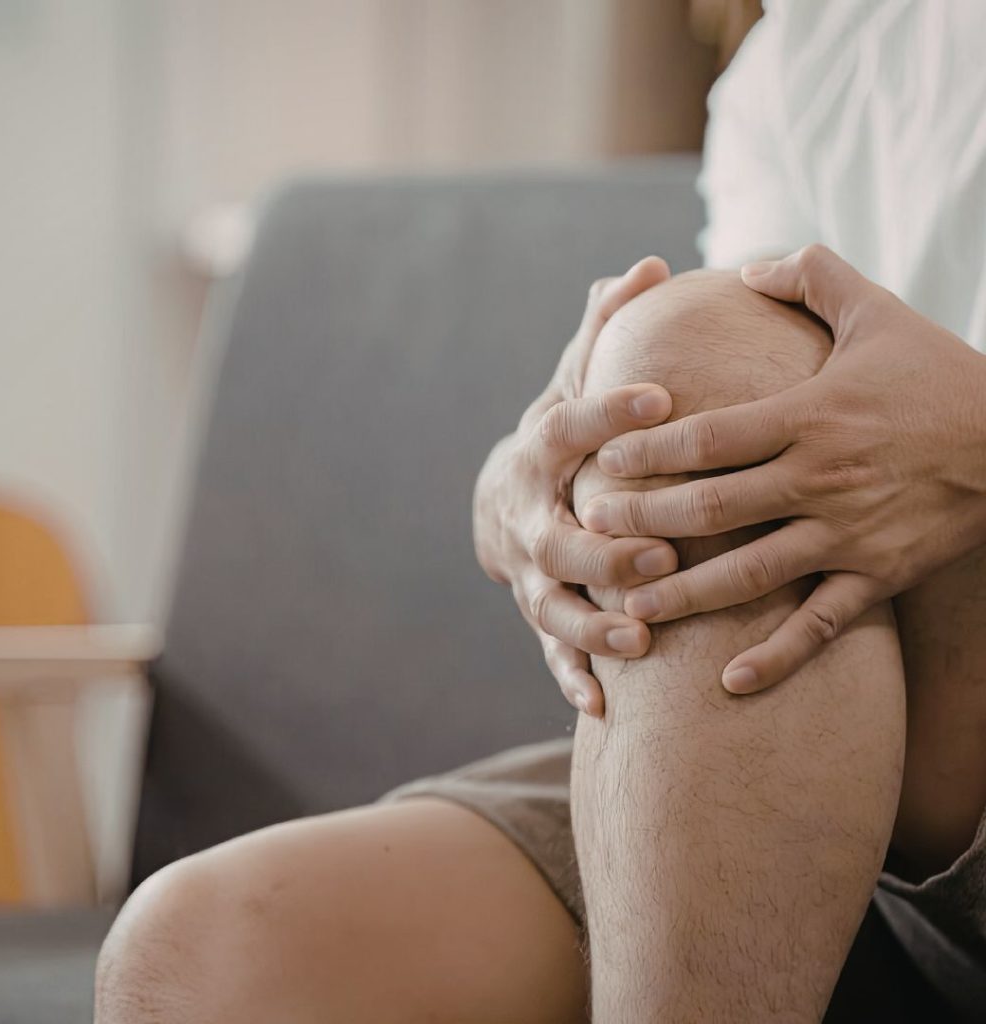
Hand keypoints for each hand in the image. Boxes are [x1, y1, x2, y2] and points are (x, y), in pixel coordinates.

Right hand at [474, 257, 677, 715]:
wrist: (505, 501)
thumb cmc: (563, 438)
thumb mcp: (573, 382)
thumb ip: (605, 332)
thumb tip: (646, 264)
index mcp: (542, 452)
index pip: (570, 426)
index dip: (610, 413)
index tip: (663, 398)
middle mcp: (533, 516)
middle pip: (558, 535)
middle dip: (603, 545)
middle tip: (658, 550)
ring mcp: (533, 572)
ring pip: (553, 605)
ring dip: (590, 624)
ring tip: (638, 638)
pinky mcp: (540, 615)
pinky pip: (552, 652)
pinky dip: (572, 678)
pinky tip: (604, 705)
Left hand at [583, 245, 985, 692]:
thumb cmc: (940, 375)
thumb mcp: (878, 310)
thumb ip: (809, 277)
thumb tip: (744, 268)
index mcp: (810, 416)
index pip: (708, 437)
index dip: (648, 450)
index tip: (602, 460)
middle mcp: (820, 479)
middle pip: (713, 507)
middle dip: (645, 519)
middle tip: (592, 528)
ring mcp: (849, 535)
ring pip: (752, 574)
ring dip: (686, 594)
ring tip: (632, 608)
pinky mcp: (879, 576)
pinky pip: (821, 626)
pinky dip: (777, 657)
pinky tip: (728, 683)